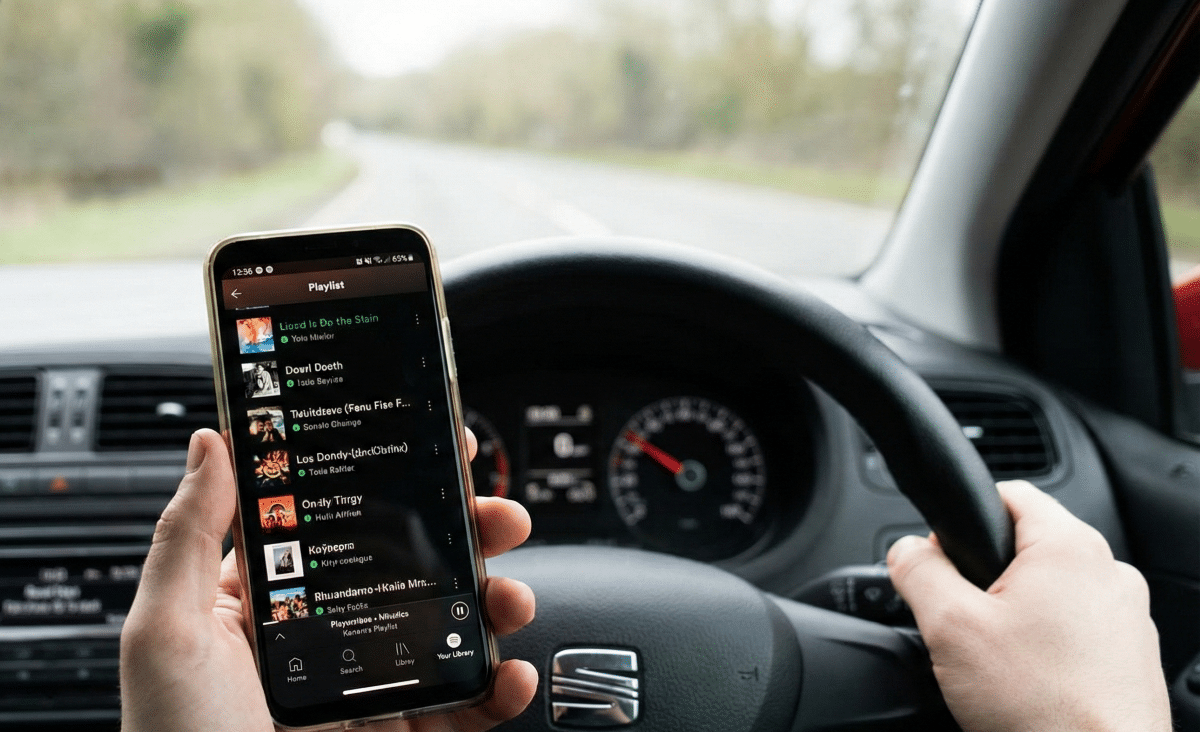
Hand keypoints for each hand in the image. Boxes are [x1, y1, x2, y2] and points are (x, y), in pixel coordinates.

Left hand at [121, 428, 537, 731]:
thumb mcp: (167, 633)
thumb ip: (187, 537)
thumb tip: (211, 444)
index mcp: (274, 598)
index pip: (346, 519)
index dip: (399, 480)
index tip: (441, 448)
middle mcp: (328, 634)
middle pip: (416, 566)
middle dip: (470, 534)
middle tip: (500, 517)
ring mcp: (371, 685)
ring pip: (452, 629)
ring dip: (497, 604)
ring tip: (511, 598)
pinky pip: (464, 706)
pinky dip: (500, 690)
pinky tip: (512, 676)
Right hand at [887, 479, 1169, 731]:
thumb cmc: (1041, 707)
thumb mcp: (950, 627)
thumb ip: (918, 571)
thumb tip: (906, 550)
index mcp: (1069, 546)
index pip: (1006, 493)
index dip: (962, 520)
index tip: (943, 558)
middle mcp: (1108, 572)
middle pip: (1026, 547)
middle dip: (986, 578)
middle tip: (963, 624)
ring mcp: (1127, 617)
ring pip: (1050, 593)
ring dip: (1017, 615)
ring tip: (997, 662)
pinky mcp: (1130, 657)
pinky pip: (1076, 630)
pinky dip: (1047, 647)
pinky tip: (1028, 682)